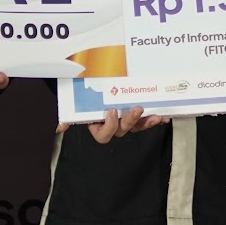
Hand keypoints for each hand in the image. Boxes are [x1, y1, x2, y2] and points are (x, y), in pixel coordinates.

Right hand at [55, 107, 169, 142]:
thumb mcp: (76, 105)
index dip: (108, 126)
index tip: (112, 111)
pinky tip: (165, 117)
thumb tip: (60, 127)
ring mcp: (126, 122)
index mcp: (98, 125)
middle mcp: (113, 126)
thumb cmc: (85, 98)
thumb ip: (69, 116)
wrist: (94, 89)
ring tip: (156, 116)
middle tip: (137, 108)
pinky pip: (147, 121)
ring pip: (137, 127)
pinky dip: (155, 120)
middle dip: (131, 120)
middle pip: (123, 130)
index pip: (103, 135)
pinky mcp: (137, 116)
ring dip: (147, 123)